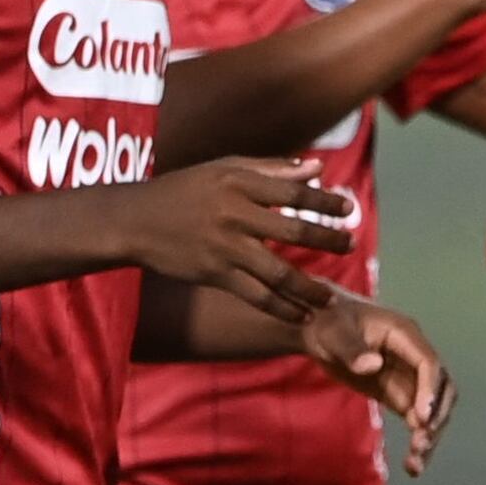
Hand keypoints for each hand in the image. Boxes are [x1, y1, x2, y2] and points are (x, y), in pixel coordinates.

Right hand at [117, 157, 351, 321]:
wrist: (135, 221)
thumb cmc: (184, 190)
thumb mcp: (223, 169)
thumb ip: (272, 170)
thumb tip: (317, 169)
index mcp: (238, 183)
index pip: (294, 192)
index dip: (325, 201)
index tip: (348, 209)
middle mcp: (234, 214)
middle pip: (294, 230)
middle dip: (328, 240)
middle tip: (351, 244)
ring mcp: (225, 247)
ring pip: (279, 273)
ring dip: (310, 288)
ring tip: (330, 297)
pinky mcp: (215, 274)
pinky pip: (256, 296)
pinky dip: (281, 308)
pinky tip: (301, 315)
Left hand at [303, 295, 450, 469]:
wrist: (318, 326)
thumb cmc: (326, 321)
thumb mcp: (333, 333)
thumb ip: (351, 349)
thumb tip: (373, 366)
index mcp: (404, 335)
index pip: (428, 363)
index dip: (429, 390)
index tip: (421, 418)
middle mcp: (414, 356)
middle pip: (442, 388)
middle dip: (436, 417)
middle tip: (419, 444)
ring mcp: (410, 377)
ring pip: (433, 409)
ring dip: (430, 435)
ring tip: (415, 464)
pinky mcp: (400, 394)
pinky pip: (417, 419)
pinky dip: (418, 440)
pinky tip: (412, 465)